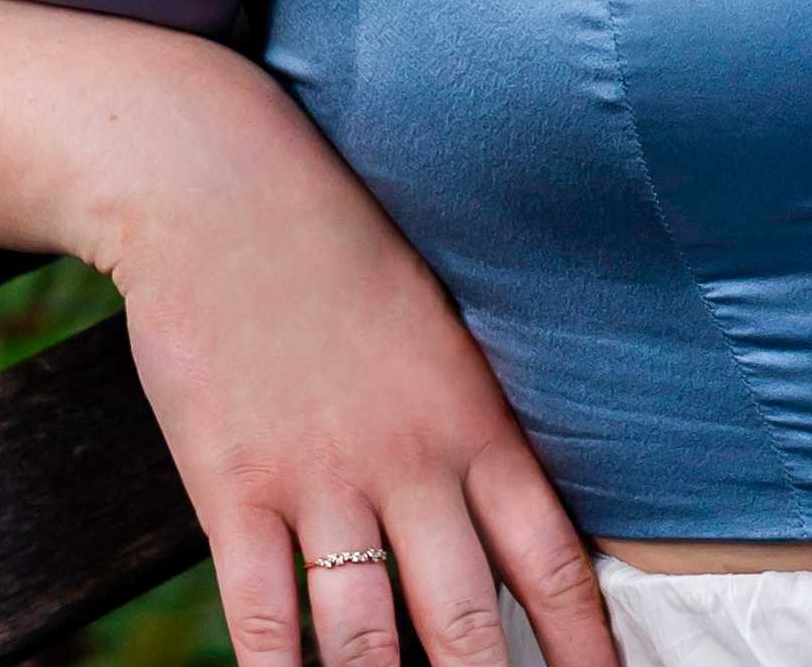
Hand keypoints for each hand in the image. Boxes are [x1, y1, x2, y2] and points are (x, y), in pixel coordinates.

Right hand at [98, 70, 621, 666]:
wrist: (226, 191)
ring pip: (368, 647)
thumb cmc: (341, 252)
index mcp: (474, 420)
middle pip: (466, 625)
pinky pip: (264, 624)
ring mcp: (321, 482)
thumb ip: (472, 421)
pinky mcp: (234, 491)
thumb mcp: (439, 327)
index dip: (584, 646)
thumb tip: (511, 510)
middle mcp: (409, 463)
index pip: (550, 561)